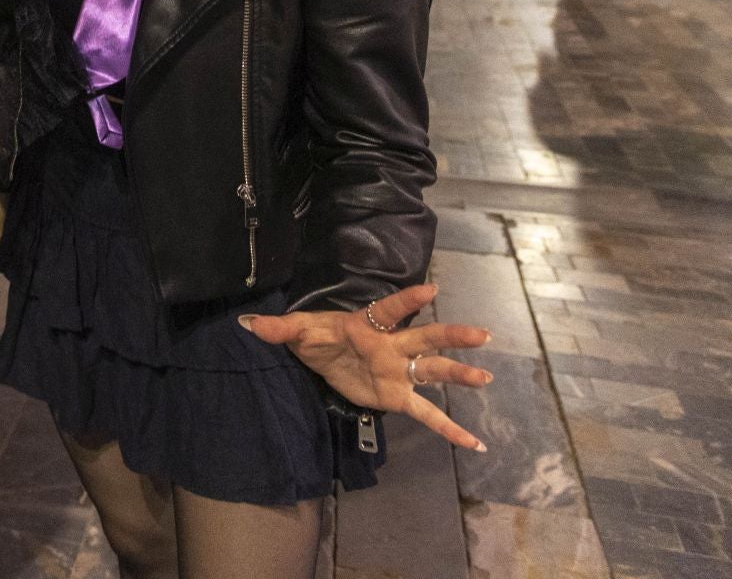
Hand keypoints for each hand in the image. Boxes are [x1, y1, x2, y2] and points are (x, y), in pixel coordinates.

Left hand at [240, 284, 493, 451]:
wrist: (322, 359)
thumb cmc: (314, 338)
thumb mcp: (295, 331)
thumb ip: (276, 328)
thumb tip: (246, 325)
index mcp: (368, 325)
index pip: (389, 309)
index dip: (408, 299)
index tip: (431, 288)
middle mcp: (392, 347)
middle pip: (425, 338)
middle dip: (451, 335)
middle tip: (481, 334)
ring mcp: (400, 372)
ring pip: (434, 370)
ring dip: (459, 374)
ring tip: (485, 377)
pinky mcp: (398, 398)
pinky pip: (427, 414)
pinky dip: (450, 429)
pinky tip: (474, 443)